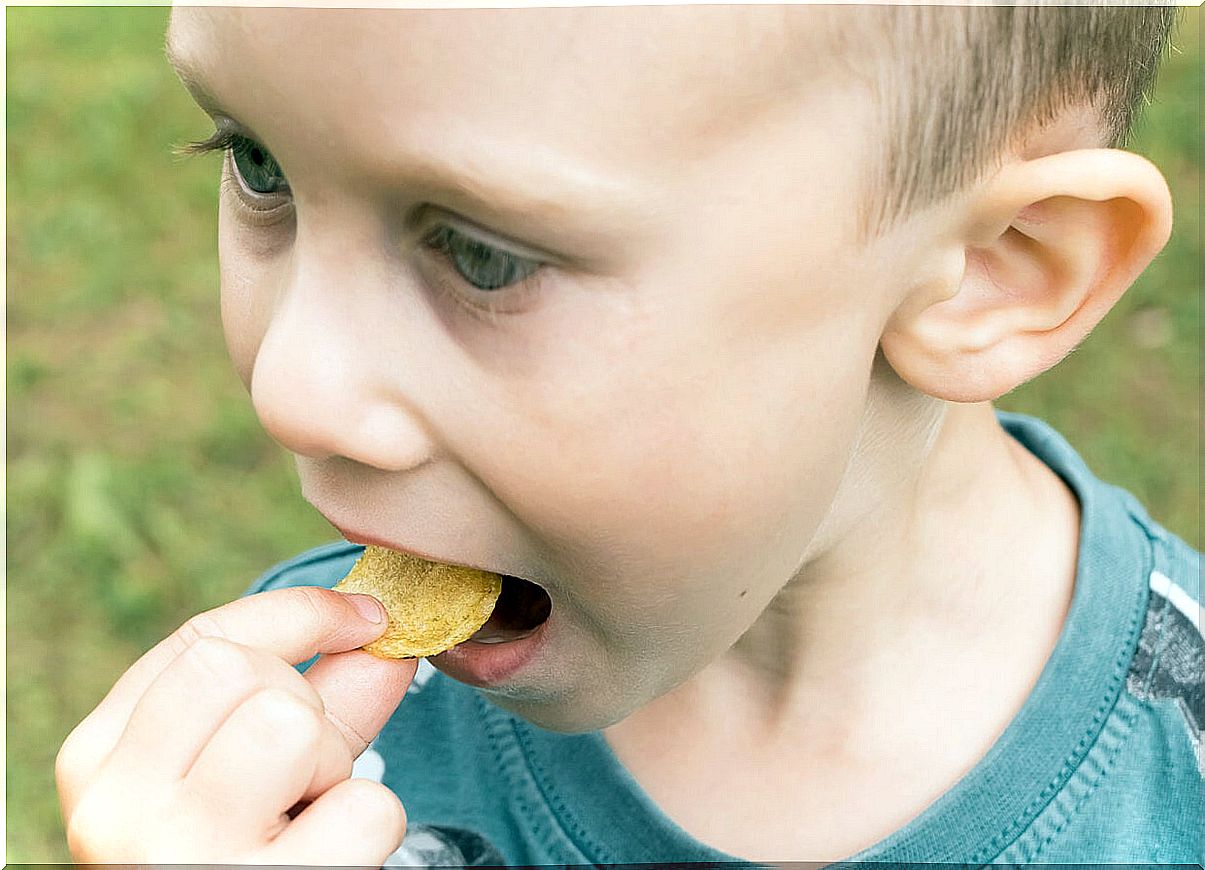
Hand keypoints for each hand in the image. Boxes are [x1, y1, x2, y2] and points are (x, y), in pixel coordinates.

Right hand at [55, 585, 416, 864]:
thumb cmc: (241, 858)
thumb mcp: (255, 776)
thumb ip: (319, 698)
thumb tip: (388, 636)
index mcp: (100, 764)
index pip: (201, 642)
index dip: (298, 613)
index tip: (365, 615)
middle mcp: (118, 810)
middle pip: (242, 672)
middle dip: (302, 708)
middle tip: (301, 775)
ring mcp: (180, 858)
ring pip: (290, 726)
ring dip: (331, 770)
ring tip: (304, 821)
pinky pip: (362, 808)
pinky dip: (368, 828)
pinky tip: (326, 860)